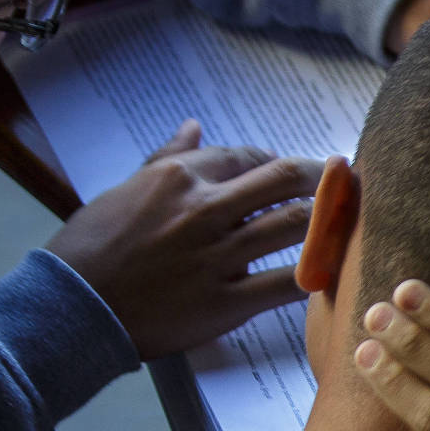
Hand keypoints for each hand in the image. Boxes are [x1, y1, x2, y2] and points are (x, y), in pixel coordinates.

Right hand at [45, 120, 322, 358]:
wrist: (74, 305)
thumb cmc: (93, 246)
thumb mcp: (127, 189)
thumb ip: (167, 157)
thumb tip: (195, 125)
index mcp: (179, 178)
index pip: (249, 157)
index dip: (282, 164)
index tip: (300, 173)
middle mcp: (204, 210)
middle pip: (286, 180)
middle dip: (326, 178)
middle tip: (349, 184)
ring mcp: (218, 256)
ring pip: (296, 225)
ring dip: (333, 220)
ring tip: (355, 221)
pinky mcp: (227, 301)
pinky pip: (286, 283)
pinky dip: (317, 276)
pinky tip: (334, 272)